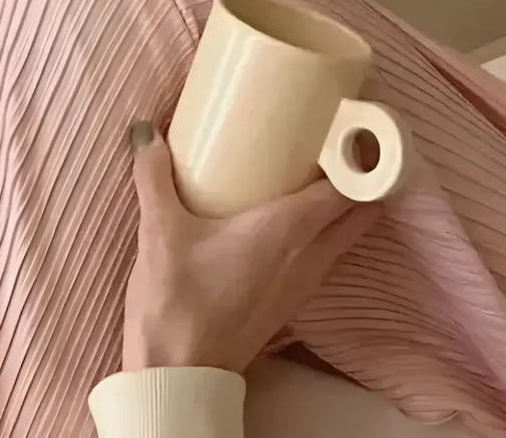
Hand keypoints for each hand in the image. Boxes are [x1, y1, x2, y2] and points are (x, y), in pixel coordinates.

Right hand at [122, 121, 379, 374]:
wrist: (179, 375)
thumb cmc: (177, 304)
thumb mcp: (159, 231)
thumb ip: (153, 175)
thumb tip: (145, 132)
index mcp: (289, 229)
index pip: (350, 189)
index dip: (360, 158)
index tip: (350, 129)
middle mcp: (309, 255)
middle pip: (359, 211)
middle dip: (360, 177)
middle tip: (334, 144)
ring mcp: (305, 283)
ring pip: (345, 236)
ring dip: (342, 207)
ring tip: (313, 174)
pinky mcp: (292, 301)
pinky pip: (325, 256)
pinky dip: (324, 233)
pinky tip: (289, 222)